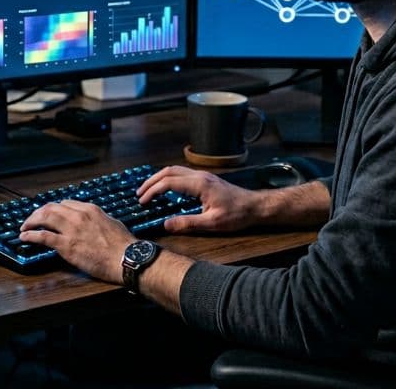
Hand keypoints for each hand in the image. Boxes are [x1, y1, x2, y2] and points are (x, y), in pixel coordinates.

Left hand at [20, 200, 134, 283]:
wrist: (125, 258)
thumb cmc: (123, 245)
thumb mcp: (111, 223)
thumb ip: (98, 220)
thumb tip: (94, 222)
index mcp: (90, 210)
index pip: (65, 203)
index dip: (54, 208)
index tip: (48, 214)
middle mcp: (78, 216)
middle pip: (51, 207)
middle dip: (38, 213)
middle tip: (32, 219)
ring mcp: (71, 230)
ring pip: (44, 218)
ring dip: (31, 221)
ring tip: (24, 226)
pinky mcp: (66, 245)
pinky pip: (43, 236)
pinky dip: (30, 235)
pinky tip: (24, 237)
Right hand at [137, 165, 261, 233]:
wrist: (256, 207)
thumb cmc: (237, 215)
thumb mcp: (212, 223)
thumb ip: (188, 223)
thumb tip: (166, 225)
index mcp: (199, 184)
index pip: (168, 182)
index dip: (153, 191)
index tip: (143, 201)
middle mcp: (199, 176)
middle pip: (169, 171)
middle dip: (151, 181)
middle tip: (140, 194)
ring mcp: (203, 176)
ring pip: (175, 170)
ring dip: (159, 178)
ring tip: (148, 190)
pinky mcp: (206, 179)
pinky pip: (182, 174)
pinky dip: (169, 179)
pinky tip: (166, 189)